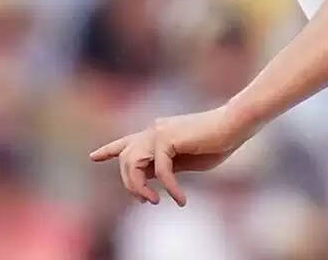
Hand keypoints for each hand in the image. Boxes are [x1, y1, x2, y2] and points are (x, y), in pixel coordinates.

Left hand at [88, 107, 252, 205]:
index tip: (93, 157)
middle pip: (125, 159)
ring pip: (132, 164)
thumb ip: (165, 165)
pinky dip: (169, 188)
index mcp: (157, 132)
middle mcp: (153, 129)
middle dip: (130, 184)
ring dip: (140, 188)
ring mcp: (158, 131)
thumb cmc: (217, 142)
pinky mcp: (167, 138)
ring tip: (156, 202)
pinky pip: (160, 171)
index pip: (127, 141)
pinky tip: (180, 199)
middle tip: (147, 201)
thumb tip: (148, 177)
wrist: (234, 125)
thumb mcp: (186, 159)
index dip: (109, 150)